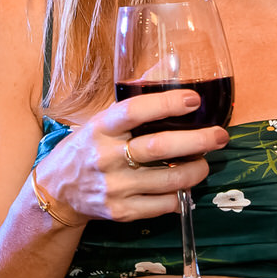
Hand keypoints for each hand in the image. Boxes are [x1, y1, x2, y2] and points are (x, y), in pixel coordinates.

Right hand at [36, 89, 230, 224]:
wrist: (57, 192)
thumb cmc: (86, 148)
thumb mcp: (100, 120)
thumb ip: (134, 98)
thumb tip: (171, 66)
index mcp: (101, 128)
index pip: (135, 111)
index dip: (167, 103)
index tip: (194, 100)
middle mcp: (106, 157)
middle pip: (159, 148)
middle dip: (197, 141)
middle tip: (219, 136)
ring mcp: (114, 187)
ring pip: (168, 179)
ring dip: (195, 171)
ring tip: (205, 163)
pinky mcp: (121, 212)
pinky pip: (162, 205)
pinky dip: (180, 196)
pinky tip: (185, 186)